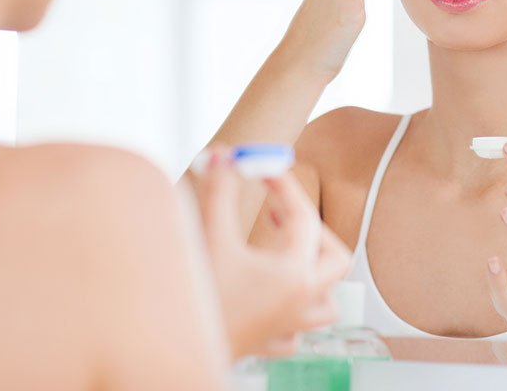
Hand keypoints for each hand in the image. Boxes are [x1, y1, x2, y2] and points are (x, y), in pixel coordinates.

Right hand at [196, 151, 351, 357]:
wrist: (171, 350)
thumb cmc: (197, 299)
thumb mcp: (210, 236)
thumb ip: (220, 191)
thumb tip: (224, 155)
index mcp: (294, 273)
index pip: (304, 216)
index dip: (284, 185)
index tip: (264, 169)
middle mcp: (300, 301)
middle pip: (335, 259)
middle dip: (312, 230)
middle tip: (279, 215)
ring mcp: (288, 326)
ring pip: (326, 300)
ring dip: (312, 273)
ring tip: (283, 254)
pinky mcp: (269, 345)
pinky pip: (298, 328)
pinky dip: (293, 310)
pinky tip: (270, 296)